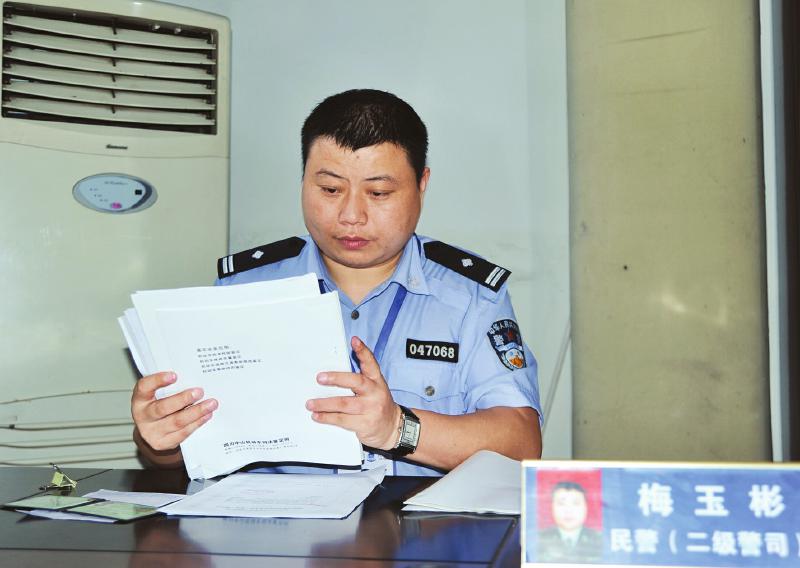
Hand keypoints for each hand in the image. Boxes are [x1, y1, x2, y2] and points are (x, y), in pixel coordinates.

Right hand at [131, 371, 217, 450]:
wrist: (152, 430)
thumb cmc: (158, 405)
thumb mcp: (158, 394)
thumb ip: (170, 387)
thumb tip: (194, 377)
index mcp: (140, 399)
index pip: (144, 387)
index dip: (158, 380)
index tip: (174, 375)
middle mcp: (142, 416)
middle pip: (162, 408)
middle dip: (183, 399)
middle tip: (199, 392)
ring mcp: (151, 432)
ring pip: (176, 422)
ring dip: (196, 412)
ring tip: (211, 404)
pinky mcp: (162, 443)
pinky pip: (182, 433)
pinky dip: (196, 423)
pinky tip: (206, 415)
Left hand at [305, 336, 400, 450]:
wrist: (393, 428)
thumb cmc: (377, 404)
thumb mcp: (374, 388)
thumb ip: (358, 379)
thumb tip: (333, 373)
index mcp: (377, 381)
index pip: (371, 363)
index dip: (363, 351)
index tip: (354, 341)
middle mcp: (375, 393)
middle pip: (356, 382)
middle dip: (336, 379)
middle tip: (320, 378)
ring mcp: (371, 409)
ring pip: (345, 404)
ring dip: (325, 404)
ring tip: (310, 403)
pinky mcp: (365, 424)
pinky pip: (343, 420)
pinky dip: (328, 418)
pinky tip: (318, 416)